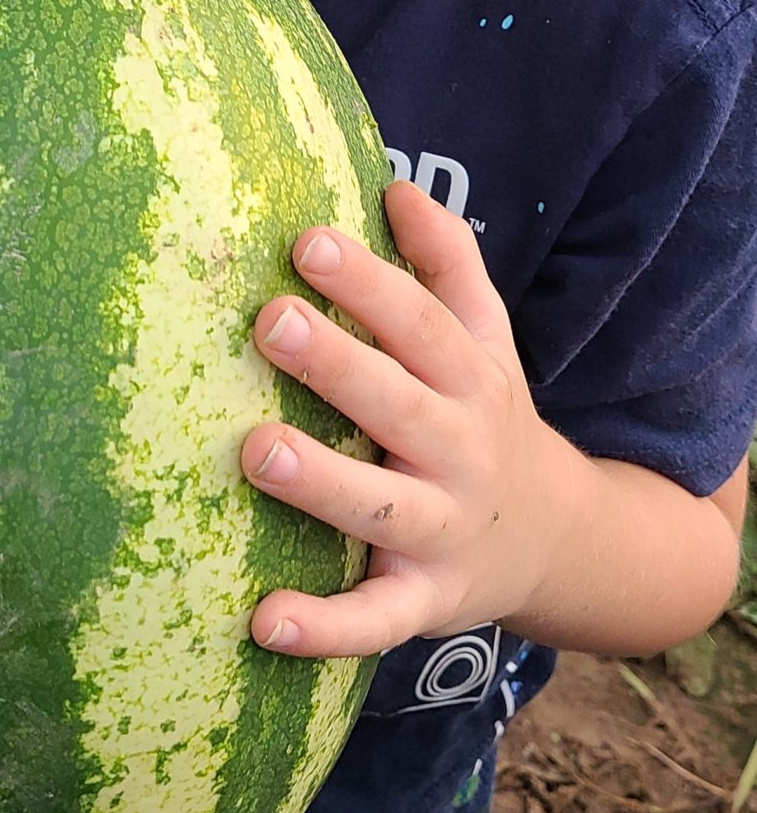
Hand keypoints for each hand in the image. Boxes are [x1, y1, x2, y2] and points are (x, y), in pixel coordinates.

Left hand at [242, 180, 571, 658]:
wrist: (558, 539)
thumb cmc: (485, 414)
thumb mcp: (485, 337)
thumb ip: (447, 261)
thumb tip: (393, 185)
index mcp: (471, 380)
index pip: (421, 324)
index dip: (368, 282)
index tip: (308, 242)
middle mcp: (460, 452)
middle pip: (398, 403)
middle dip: (337, 363)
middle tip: (271, 321)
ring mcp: (442, 530)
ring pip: (380, 507)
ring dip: (321, 482)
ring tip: (256, 451)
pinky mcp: (424, 602)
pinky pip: (374, 619)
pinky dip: (324, 627)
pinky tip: (263, 620)